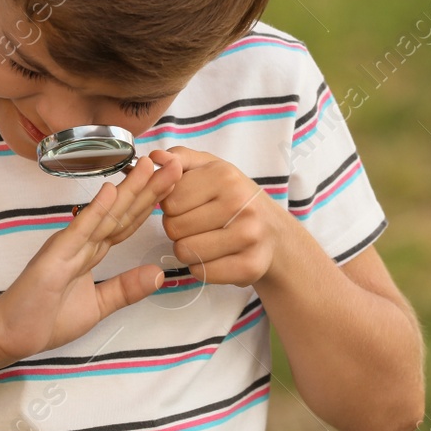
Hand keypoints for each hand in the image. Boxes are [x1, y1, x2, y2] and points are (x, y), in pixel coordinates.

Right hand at [0, 153, 183, 365]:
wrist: (9, 335)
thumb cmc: (45, 319)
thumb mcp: (98, 306)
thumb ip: (126, 288)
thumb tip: (159, 274)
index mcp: (92, 251)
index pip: (127, 223)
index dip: (151, 203)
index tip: (174, 184)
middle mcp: (82, 242)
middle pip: (122, 212)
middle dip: (150, 189)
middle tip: (176, 164)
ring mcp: (68, 245)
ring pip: (106, 214)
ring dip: (130, 189)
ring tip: (151, 165)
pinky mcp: (55, 255)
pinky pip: (80, 230)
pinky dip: (96, 210)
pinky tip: (111, 190)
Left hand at [154, 146, 292, 287]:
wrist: (275, 232)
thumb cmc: (235, 197)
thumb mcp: (211, 168)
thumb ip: (180, 158)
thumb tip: (155, 157)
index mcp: (225, 175)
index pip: (168, 200)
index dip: (172, 206)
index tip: (190, 205)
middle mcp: (239, 203)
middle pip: (174, 228)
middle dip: (179, 229)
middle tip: (199, 225)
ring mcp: (248, 236)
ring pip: (184, 251)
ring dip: (188, 250)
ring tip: (206, 240)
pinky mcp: (250, 266)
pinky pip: (201, 272)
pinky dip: (202, 267)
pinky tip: (217, 256)